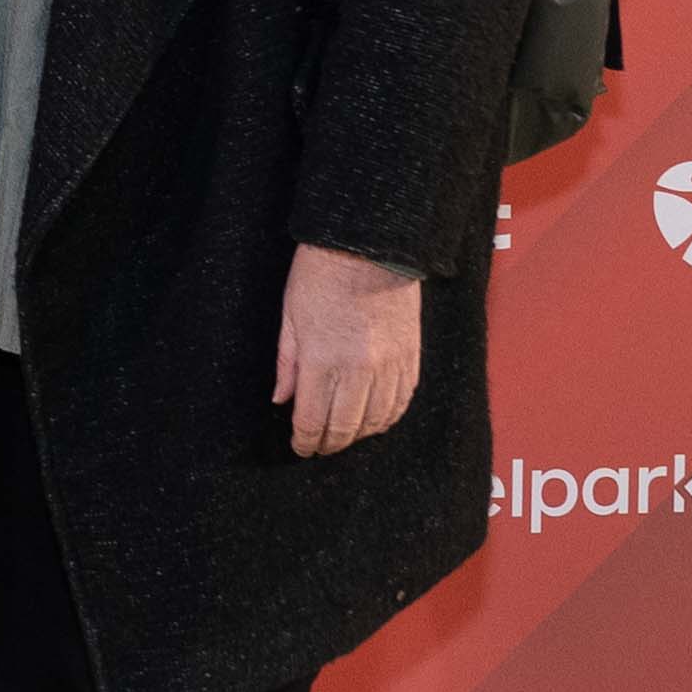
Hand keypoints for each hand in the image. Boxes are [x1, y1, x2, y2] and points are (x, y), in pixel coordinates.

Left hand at [272, 244, 420, 458]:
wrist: (369, 245)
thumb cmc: (320, 275)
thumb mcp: (290, 317)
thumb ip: (287, 364)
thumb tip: (281, 400)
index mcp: (322, 362)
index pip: (312, 421)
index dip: (305, 441)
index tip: (300, 447)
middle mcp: (358, 370)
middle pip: (345, 428)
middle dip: (329, 444)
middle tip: (320, 446)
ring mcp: (389, 365)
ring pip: (376, 421)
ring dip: (359, 435)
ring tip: (346, 435)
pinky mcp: (410, 357)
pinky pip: (402, 401)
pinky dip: (387, 417)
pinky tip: (375, 419)